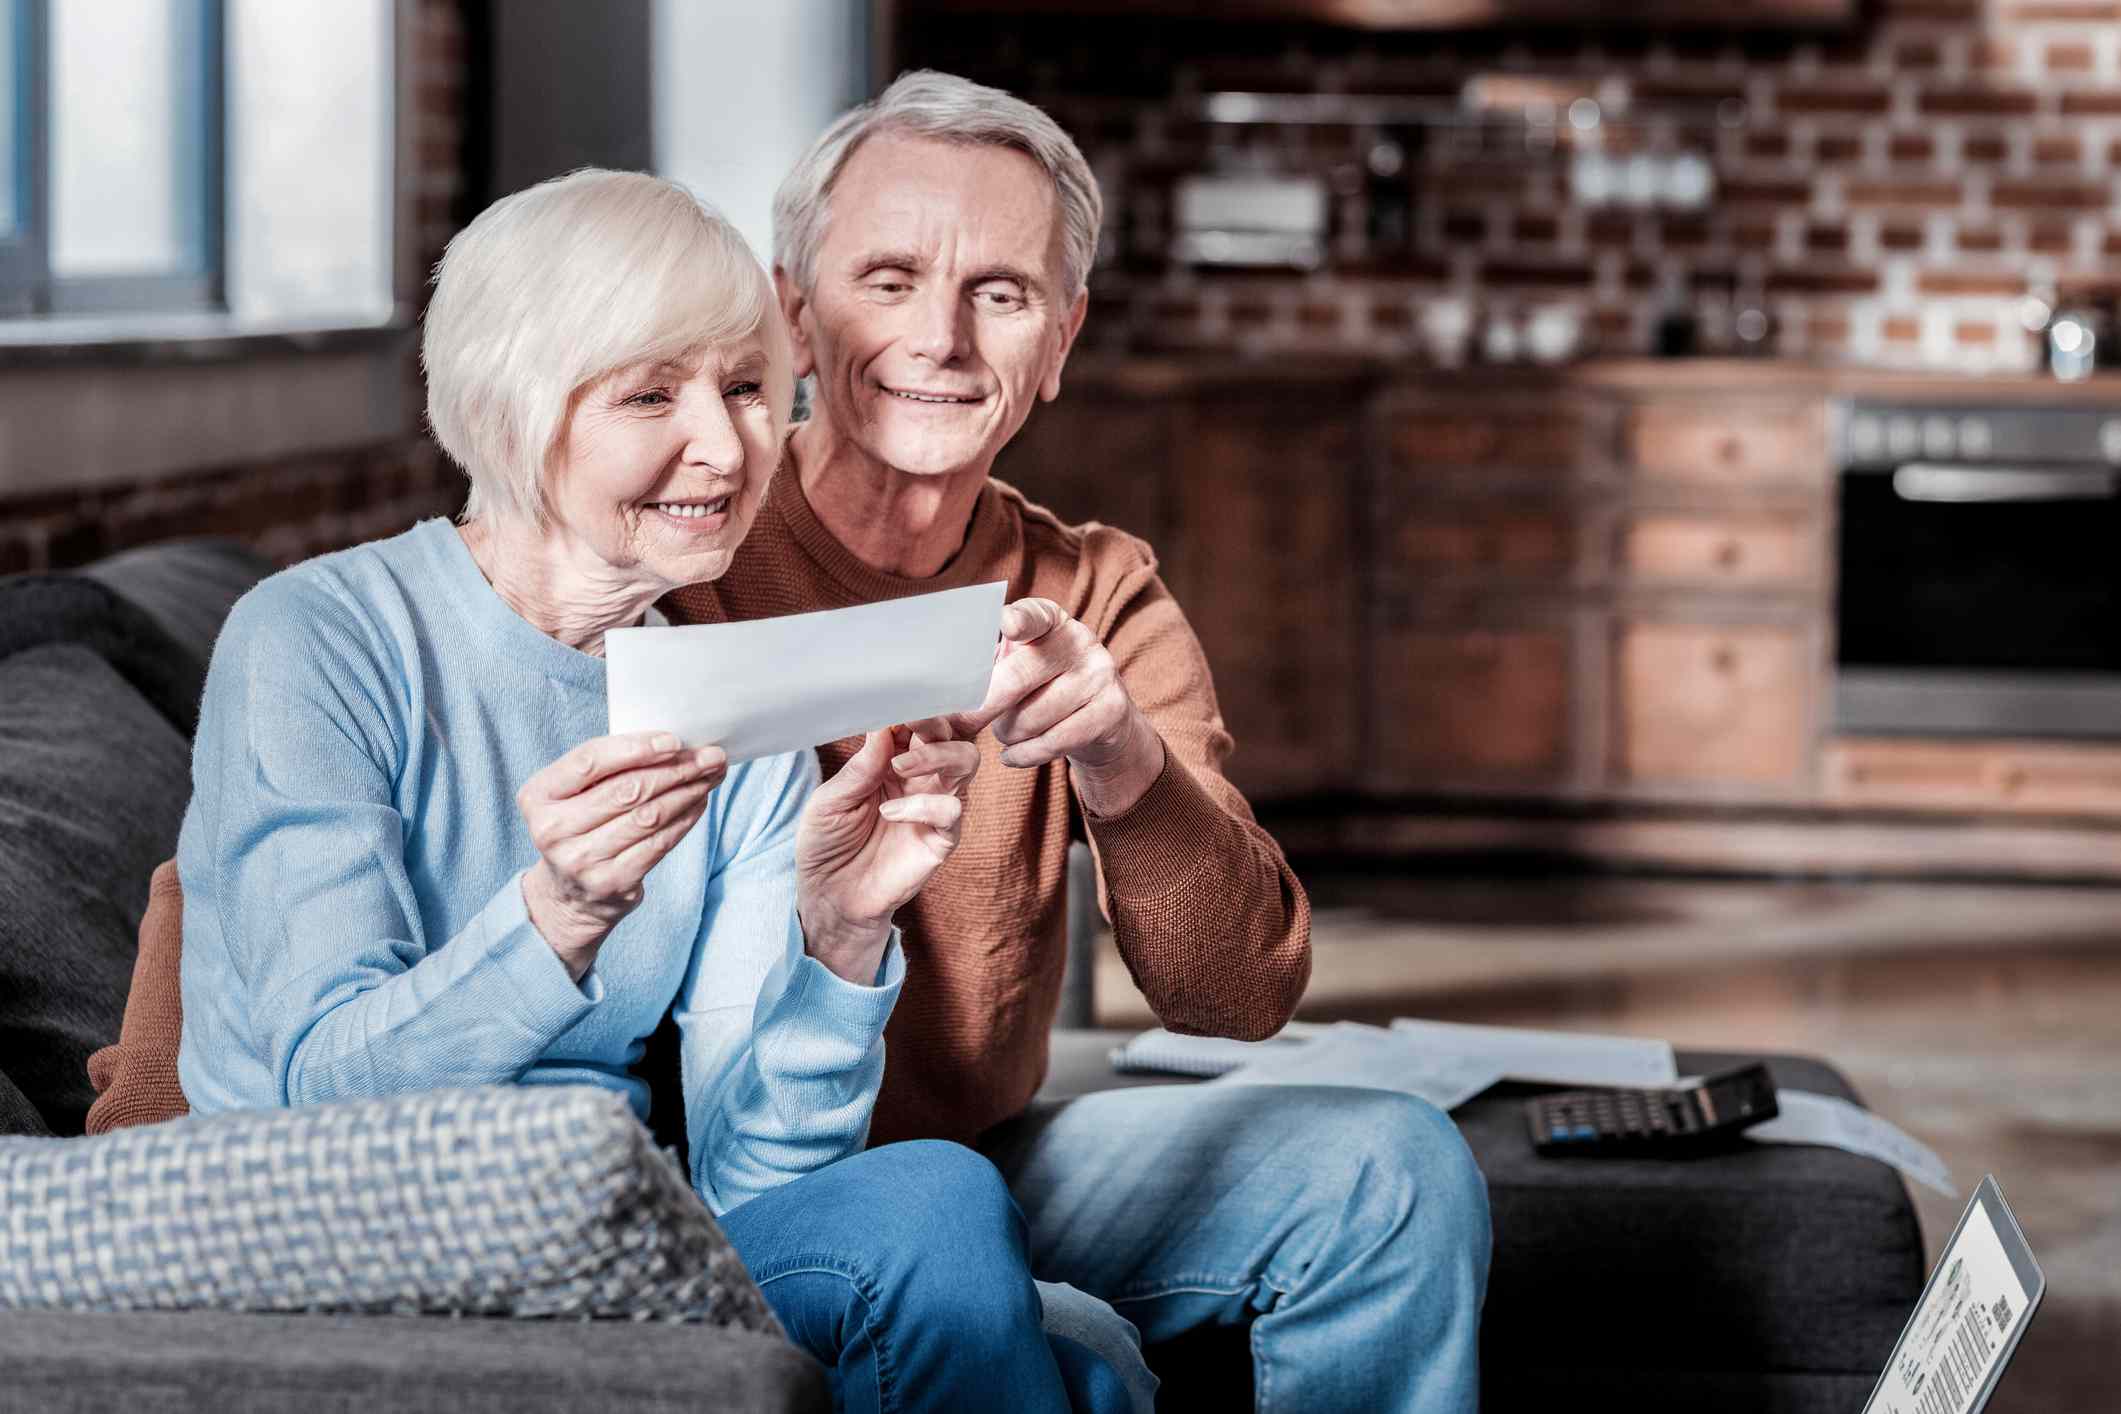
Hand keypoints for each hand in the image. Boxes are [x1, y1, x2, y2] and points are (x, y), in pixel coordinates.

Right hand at [516, 732, 726, 979]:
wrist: (569, 894)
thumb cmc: (580, 825)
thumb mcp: (574, 794)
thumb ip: (607, 767)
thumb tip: (673, 744)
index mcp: (538, 796)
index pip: (590, 761)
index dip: (636, 748)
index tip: (674, 740)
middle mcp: (553, 830)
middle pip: (627, 789)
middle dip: (676, 769)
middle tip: (711, 756)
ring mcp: (581, 860)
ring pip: (649, 816)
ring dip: (687, 792)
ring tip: (710, 776)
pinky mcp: (612, 882)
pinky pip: (659, 843)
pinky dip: (685, 819)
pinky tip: (699, 802)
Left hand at [796, 719, 978, 983]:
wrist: (831, 897)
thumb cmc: (827, 844)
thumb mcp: (830, 800)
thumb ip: (860, 766)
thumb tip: (884, 725)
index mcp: (892, 759)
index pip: (917, 721)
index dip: (913, 706)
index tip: (897, 697)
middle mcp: (920, 776)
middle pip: (951, 731)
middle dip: (933, 720)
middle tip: (908, 723)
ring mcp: (934, 805)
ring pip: (966, 760)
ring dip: (936, 754)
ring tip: (899, 767)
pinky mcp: (942, 837)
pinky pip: (952, 809)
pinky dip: (922, 805)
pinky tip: (890, 812)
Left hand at [952, 598, 1164, 816]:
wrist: (1100, 717)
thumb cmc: (1041, 685)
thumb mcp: (1018, 662)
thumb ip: (989, 663)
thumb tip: (945, 688)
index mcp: (1051, 620)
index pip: (1033, 615)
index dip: (1019, 620)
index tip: (1007, 625)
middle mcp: (1080, 639)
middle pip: (1018, 678)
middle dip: (983, 708)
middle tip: (964, 724)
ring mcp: (1100, 674)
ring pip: (1032, 718)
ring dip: (1007, 734)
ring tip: (1008, 731)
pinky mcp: (1111, 710)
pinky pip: (1052, 742)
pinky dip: (1024, 755)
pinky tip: (1012, 756)